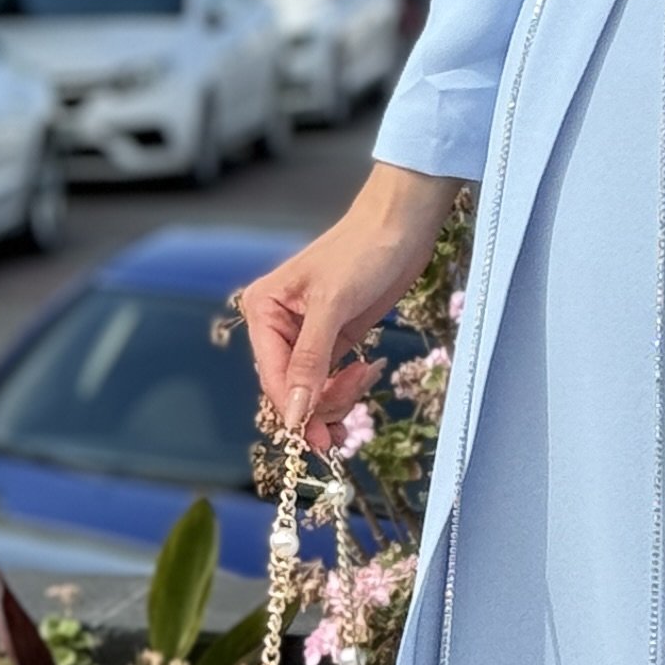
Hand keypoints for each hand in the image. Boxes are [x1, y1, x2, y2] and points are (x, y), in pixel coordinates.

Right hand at [238, 162, 460, 448]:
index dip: (294, 409)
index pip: (272, 376)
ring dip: (339, 397)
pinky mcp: (335, 339)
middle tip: (350, 417)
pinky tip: (368, 372)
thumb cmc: (362, 251)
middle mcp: (278, 326)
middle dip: (320, 405)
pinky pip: (332, 378)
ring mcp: (307, 335)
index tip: (318, 439)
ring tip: (366, 377)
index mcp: (263, 311)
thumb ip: (310, 361)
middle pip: (290, 388)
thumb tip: (293, 413)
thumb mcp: (332, 305)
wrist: (401, 225)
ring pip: (312, 389)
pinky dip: (349, 386)